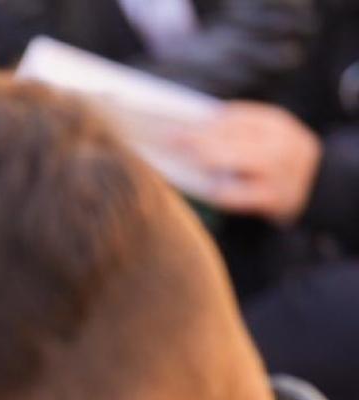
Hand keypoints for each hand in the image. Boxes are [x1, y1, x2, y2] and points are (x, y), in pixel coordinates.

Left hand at [180, 102, 322, 224]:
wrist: (318, 188)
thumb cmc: (274, 163)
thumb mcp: (264, 139)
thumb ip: (235, 134)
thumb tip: (185, 129)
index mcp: (276, 123)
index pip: (237, 115)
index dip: (204, 120)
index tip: (173, 122)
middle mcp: (282, 143)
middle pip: (235, 136)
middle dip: (199, 138)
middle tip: (168, 139)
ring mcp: (282, 170)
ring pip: (240, 160)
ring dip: (208, 158)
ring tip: (182, 158)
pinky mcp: (276, 198)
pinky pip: (242, 194)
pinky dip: (221, 191)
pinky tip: (202, 188)